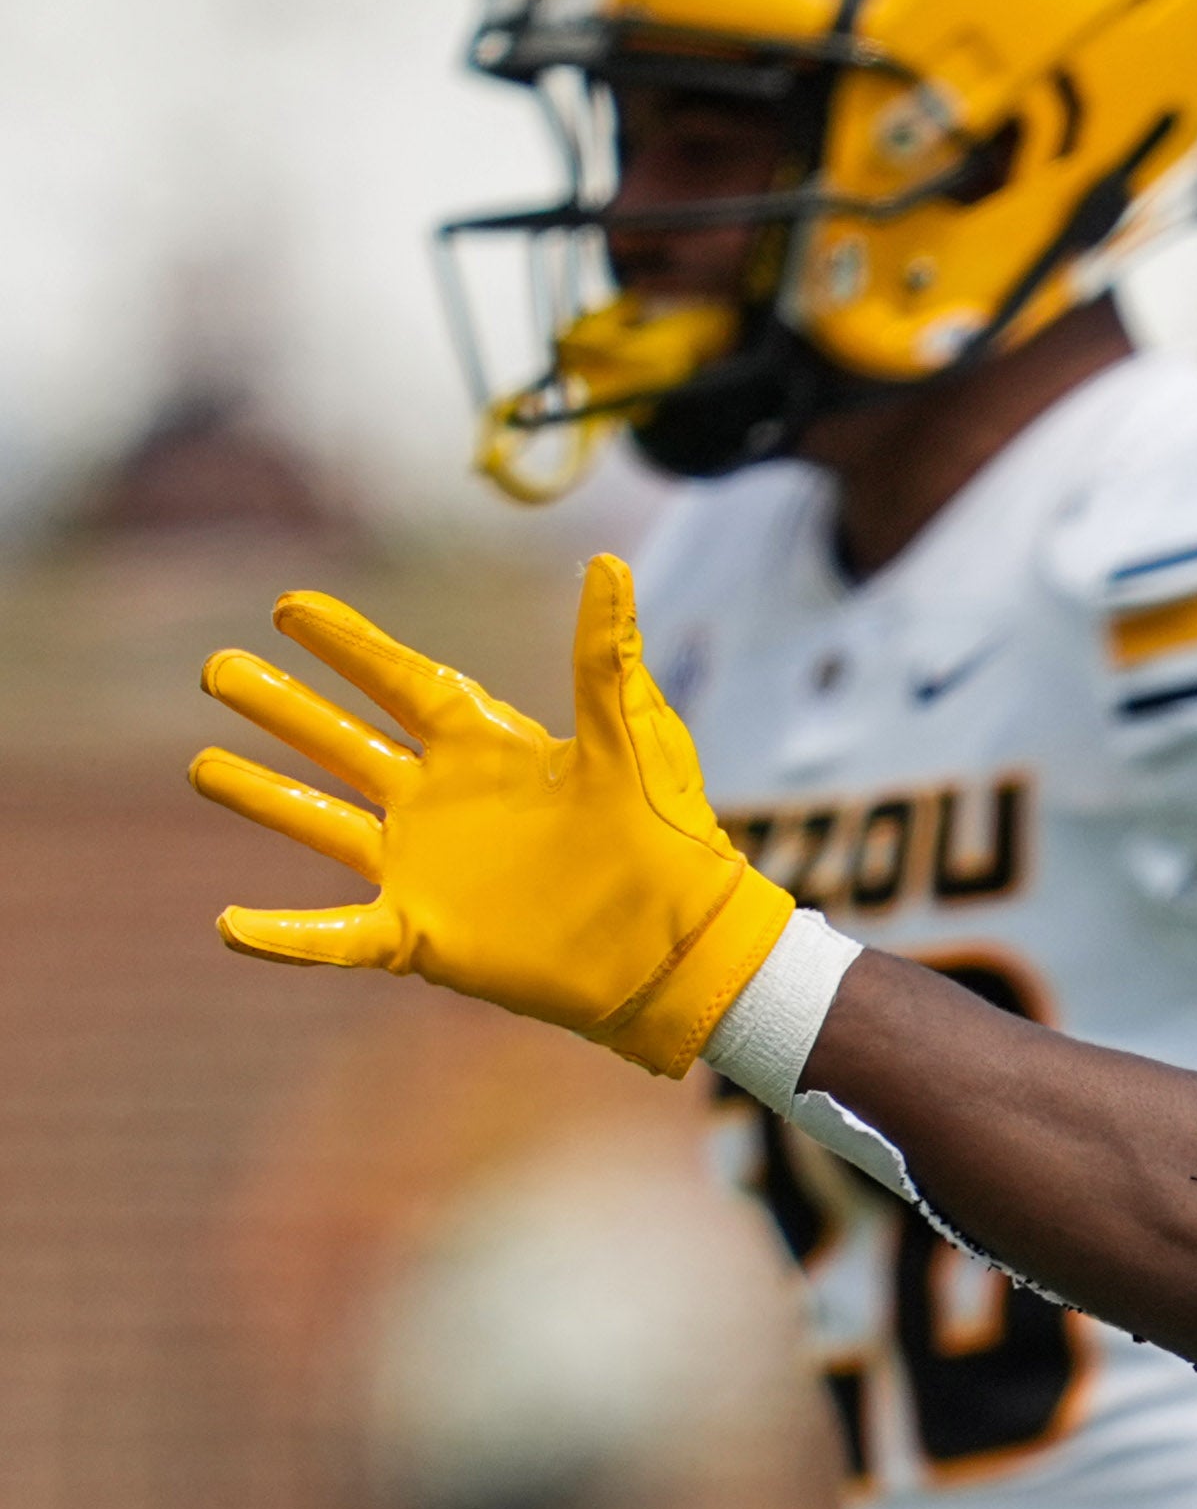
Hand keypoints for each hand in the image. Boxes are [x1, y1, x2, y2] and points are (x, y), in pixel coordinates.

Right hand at [191, 557, 797, 1074]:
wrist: (682, 945)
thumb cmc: (668, 840)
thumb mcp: (631, 740)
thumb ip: (604, 657)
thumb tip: (607, 563)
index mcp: (487, 749)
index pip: (400, 681)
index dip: (346, 645)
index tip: (290, 606)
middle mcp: (443, 803)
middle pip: (341, 741)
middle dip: (281, 706)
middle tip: (215, 667)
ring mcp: (426, 869)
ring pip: (320, 822)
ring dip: (261, 795)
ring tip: (201, 766)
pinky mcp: (422, 936)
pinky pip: (334, 935)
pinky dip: (283, 935)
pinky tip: (228, 925)